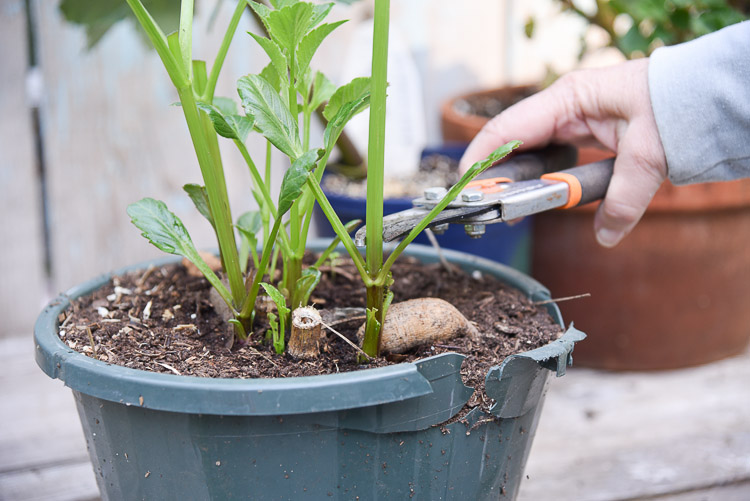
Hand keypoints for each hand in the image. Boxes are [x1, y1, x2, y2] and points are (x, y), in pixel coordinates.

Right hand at [459, 59, 667, 246]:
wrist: (701, 94)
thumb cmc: (674, 108)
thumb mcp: (650, 156)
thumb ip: (624, 198)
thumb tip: (606, 236)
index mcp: (568, 99)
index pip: (507, 130)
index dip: (481, 160)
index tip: (465, 190)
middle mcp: (562, 106)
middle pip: (512, 141)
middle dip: (496, 174)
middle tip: (487, 208)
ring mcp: (570, 116)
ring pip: (528, 148)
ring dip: (517, 177)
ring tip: (508, 208)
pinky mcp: (581, 129)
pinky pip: (548, 153)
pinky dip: (538, 175)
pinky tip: (536, 196)